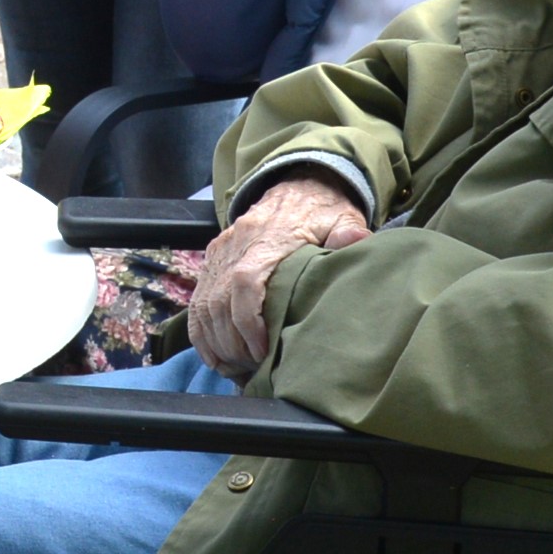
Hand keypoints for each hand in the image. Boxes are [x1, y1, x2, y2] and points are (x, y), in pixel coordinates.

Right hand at [191, 175, 368, 379]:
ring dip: (218, 342)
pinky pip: (196, 304)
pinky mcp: (212, 263)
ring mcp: (219, 256)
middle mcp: (235, 248)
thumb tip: (355, 245)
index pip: (244, 283)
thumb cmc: (322, 211)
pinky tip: (216, 358)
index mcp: (267, 240)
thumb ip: (349, 235)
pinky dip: (201, 335)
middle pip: (219, 302)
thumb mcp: (343, 219)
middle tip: (256, 367)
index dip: (248, 321)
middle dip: (234, 342)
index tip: (262, 350)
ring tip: (240, 368)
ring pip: (205, 307)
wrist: (295, 185)